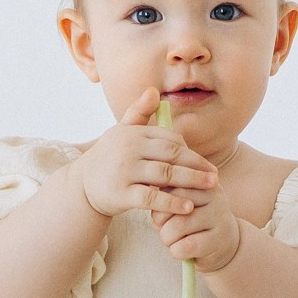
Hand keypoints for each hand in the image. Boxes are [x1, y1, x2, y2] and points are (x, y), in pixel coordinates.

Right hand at [73, 88, 218, 219]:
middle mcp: (128, 149)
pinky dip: (171, 202)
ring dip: (191, 181)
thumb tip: (153, 90)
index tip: (204, 163)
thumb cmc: (108, 158)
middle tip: (215, 175)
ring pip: (165, 175)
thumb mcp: (121, 132)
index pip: (169, 139)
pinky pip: (152, 198)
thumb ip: (139, 113)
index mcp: (133, 133)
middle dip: (197, 165)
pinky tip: (188, 207)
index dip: (189, 151)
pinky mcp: (121, 194)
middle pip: (171, 155)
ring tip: (210, 188)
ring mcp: (124, 171)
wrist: (82, 187)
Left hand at [152, 184, 244, 271]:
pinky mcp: (218, 241)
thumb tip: (151, 200)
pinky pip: (186, 246)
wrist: (224, 242)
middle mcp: (214, 194)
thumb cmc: (195, 220)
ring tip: (171, 241)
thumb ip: (167, 194)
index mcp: (202, 179)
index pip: (170, 184)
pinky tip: (180, 251)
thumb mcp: (183, 201)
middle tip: (163, 229)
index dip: (158, 203)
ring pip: (177, 226)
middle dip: (159, 221)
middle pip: (172, 204)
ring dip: (167, 238)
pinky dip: (176, 251)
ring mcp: (218, 217)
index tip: (162, 214)